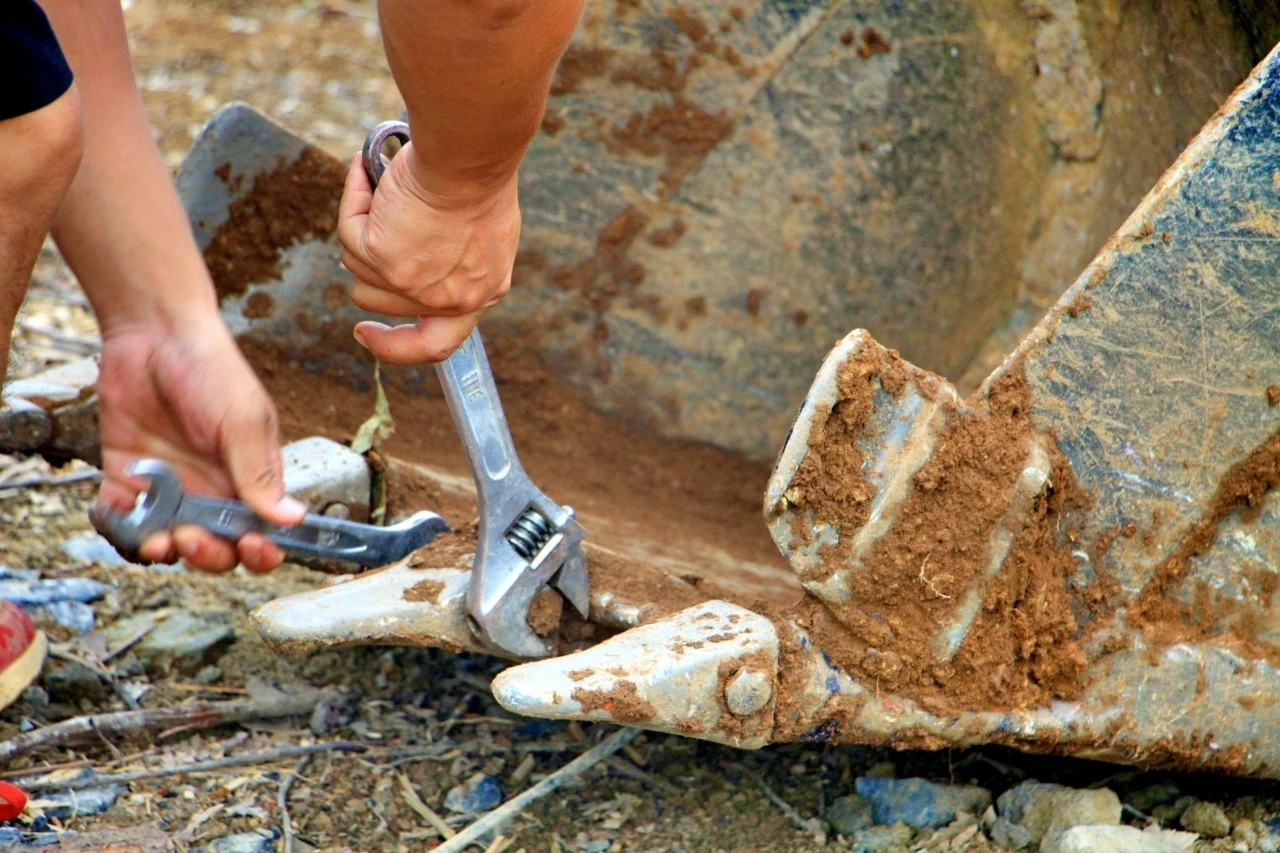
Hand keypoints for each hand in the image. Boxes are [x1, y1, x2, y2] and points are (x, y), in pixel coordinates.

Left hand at [92, 316, 305, 572]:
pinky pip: (122, 522)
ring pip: (169, 545)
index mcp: (250, 480)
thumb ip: (259, 474)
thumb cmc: (212, 370)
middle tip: (190, 536)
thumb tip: (292, 519)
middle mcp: (212, 491)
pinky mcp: (128, 479)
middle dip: (207, 555)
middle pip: (217, 550)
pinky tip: (118, 515)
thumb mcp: (242, 421)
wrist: (153, 334)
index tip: (250, 547)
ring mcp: (170, 490)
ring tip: (155, 535)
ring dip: (163, 550)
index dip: (260, 552)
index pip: (263, 534)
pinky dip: (117, 530)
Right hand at [336, 143, 519, 362]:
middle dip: (368, 261)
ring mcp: (413, 284)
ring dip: (363, 224)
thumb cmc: (481, 176)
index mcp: (481, 295)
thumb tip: (408, 259)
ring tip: (384, 185)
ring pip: (356, 265)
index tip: (364, 333)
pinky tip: (364, 172)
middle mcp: (447, 299)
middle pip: (377, 300)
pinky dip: (353, 199)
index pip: (435, 344)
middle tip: (365, 228)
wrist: (471, 154)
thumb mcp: (484, 231)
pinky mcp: (384, 259)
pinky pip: (348, 231)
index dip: (396, 346)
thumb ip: (455, 259)